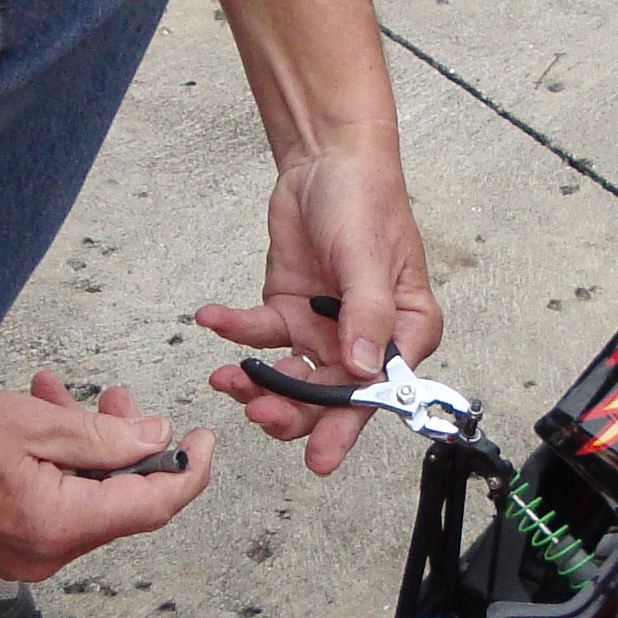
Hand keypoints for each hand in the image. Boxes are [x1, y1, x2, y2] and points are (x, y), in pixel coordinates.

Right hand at [0, 375, 211, 583]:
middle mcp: (45, 554)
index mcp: (57, 527)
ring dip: (88, 447)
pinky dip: (58, 463)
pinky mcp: (3, 543)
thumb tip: (155, 438)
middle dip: (128, 446)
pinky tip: (41, 416)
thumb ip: (103, 436)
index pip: (152, 506)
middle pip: (119, 504)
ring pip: (86, 499)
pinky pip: (54, 503)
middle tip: (122, 397)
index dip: (188, 471)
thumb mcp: (30, 421)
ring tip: (67, 396)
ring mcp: (23, 554)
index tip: (205, 438)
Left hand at [195, 136, 443, 473]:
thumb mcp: (368, 258)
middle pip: (329, 397)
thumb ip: (366, 317)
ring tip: (227, 378)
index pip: (377, 392)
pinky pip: (258, 336)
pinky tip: (212, 319)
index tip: (319, 457)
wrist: (326, 160)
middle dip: (292, 411)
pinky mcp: (287, 313)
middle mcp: (365, 341)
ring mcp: (323, 331)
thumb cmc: (365, 201)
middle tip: (258, 410)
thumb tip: (362, 372)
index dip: (346, 427)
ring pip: (290, 379)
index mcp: (405, 333)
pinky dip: (234, 332)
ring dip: (257, 384)